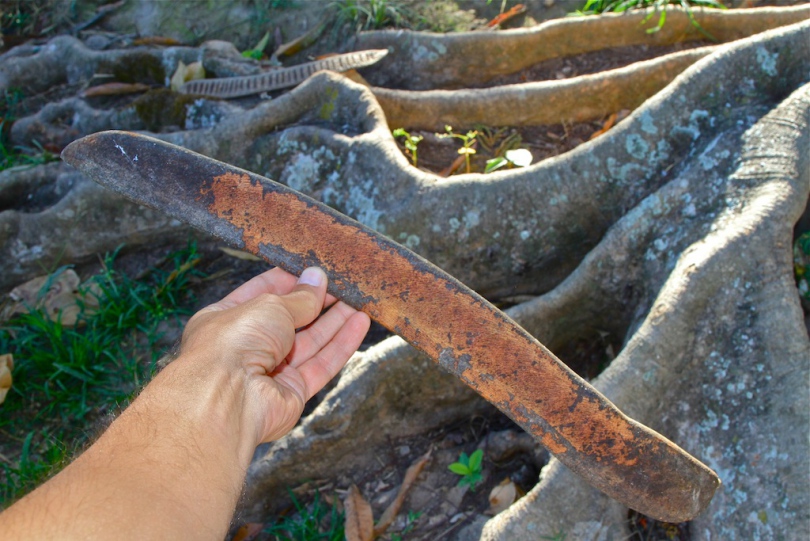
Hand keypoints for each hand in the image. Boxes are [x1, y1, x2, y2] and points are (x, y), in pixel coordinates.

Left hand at [179, 266, 370, 442]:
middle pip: (290, 320)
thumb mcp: (269, 306)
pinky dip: (341, 345)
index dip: (290, 281)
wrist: (227, 398)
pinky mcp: (291, 393)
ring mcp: (269, 372)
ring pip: (310, 343)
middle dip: (317, 302)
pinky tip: (360, 323)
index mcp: (228, 319)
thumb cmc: (233, 344)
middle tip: (344, 285)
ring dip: (335, 322)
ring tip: (361, 301)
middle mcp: (247, 346)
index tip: (315, 270)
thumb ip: (299, 297)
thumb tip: (317, 279)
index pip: (262, 294)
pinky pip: (321, 365)